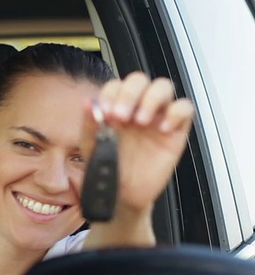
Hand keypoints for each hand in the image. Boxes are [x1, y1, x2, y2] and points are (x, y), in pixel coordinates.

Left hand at [81, 72, 193, 214]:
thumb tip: (89, 102)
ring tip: (140, 121)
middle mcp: (137, 107)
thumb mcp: (92, 146)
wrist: (123, 194)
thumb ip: (90, 124)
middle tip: (121, 116)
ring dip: (151, 99)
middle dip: (130, 94)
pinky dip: (175, 112)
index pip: (116, 85)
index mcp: (116, 107)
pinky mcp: (175, 130)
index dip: (111, 94)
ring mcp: (157, 117)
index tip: (105, 112)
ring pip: (164, 87)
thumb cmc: (108, 167)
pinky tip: (162, 129)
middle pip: (140, 80)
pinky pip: (184, 108)